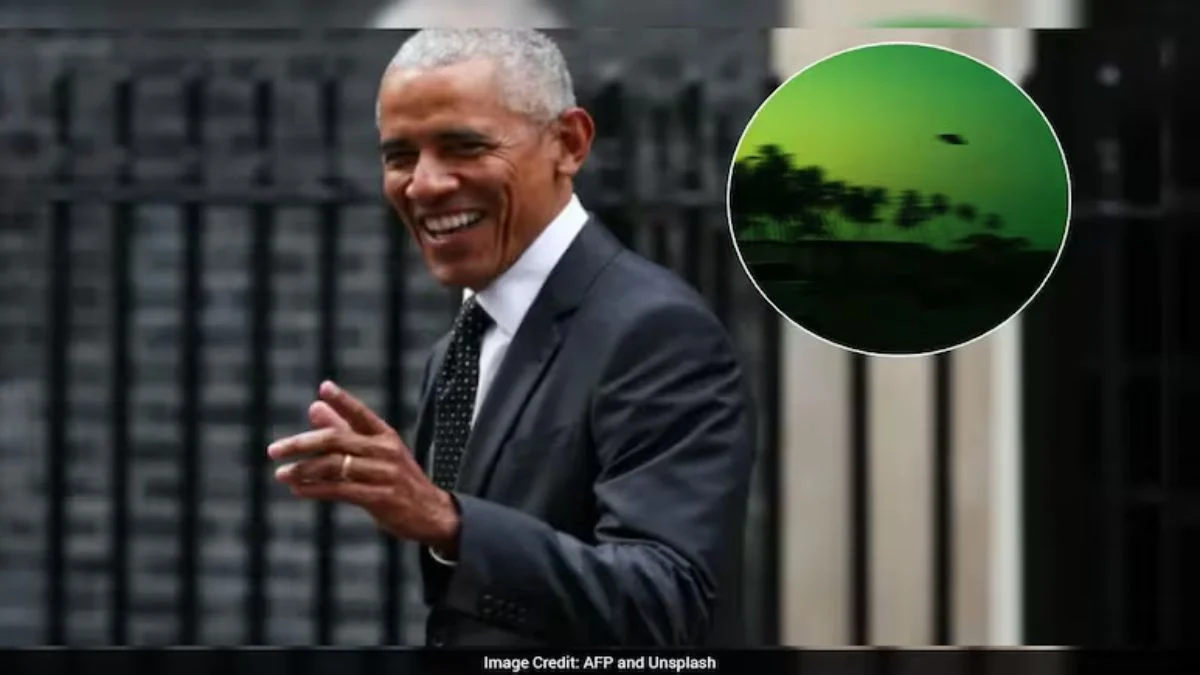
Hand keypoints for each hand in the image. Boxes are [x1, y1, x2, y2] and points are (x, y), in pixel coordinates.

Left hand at [268, 380, 459, 550]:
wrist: (432, 514)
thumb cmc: (398, 479)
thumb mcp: (376, 452)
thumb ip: (344, 429)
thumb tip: (314, 406)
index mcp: (386, 436)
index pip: (362, 414)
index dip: (344, 401)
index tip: (324, 388)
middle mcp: (386, 451)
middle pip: (337, 440)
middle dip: (302, 444)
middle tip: (274, 450)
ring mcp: (384, 474)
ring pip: (335, 466)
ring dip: (304, 470)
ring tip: (281, 474)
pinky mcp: (380, 498)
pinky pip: (340, 490)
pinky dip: (315, 489)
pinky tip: (297, 489)